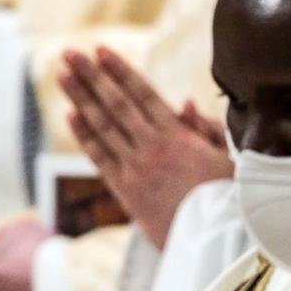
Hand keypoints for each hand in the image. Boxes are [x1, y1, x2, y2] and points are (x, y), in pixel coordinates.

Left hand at [61, 49, 231, 249]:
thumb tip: (184, 101)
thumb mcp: (226, 156)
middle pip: (115, 104)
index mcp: (178, 135)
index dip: (120, 70)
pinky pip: (100, 158)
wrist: (214, 240)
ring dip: (80, 99)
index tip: (101, 50)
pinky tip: (71, 116)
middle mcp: (152, 147)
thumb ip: (204, 128)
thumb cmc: (227, 196)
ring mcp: (135, 168)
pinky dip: (85, 136)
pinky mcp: (126, 190)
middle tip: (70, 53)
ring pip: (102, 127)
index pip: (142, 94)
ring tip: (62, 75)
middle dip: (91, 76)